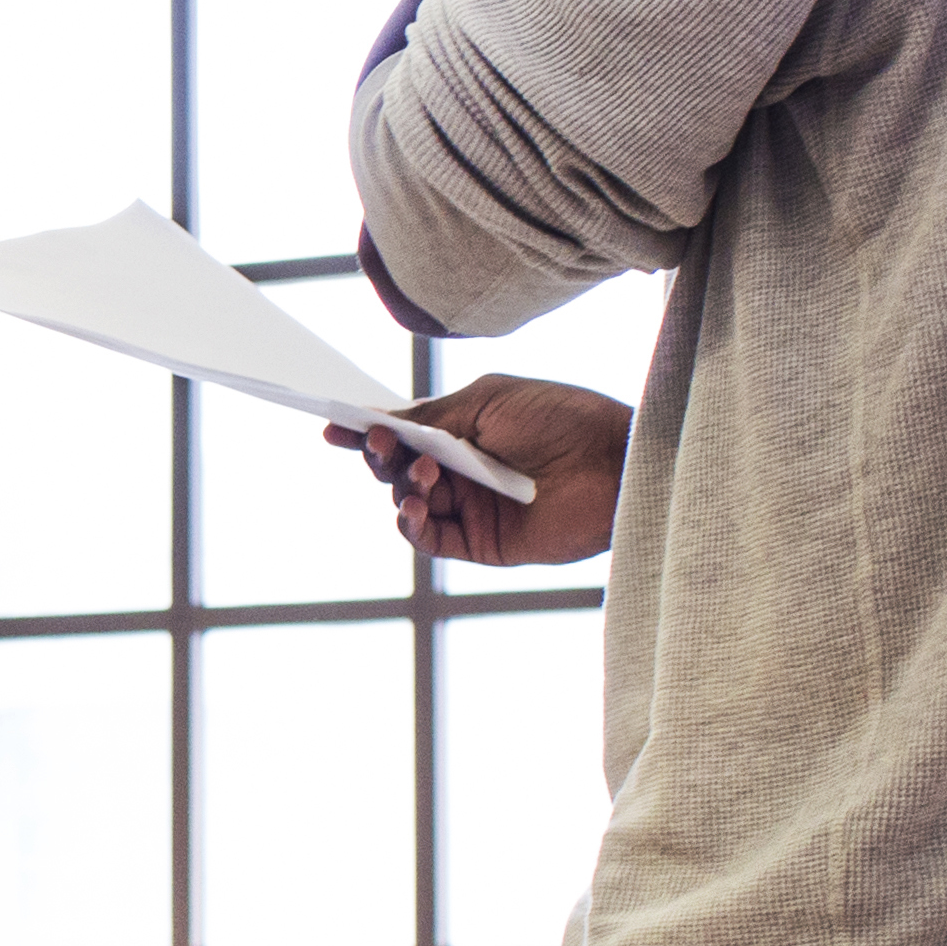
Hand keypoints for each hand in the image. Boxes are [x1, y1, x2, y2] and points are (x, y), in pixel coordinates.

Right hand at [331, 376, 630, 569]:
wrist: (614, 462)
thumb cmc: (561, 420)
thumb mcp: (489, 402)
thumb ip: (433, 415)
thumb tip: (382, 420)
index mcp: (463, 431)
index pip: (402, 433)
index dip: (366, 432)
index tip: (332, 427)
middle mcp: (462, 471)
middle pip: (396, 468)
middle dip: (380, 455)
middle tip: (380, 443)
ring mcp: (469, 508)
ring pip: (406, 502)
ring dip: (401, 485)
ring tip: (422, 471)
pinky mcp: (481, 543)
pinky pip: (428, 540)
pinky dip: (410, 524)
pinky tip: (412, 506)